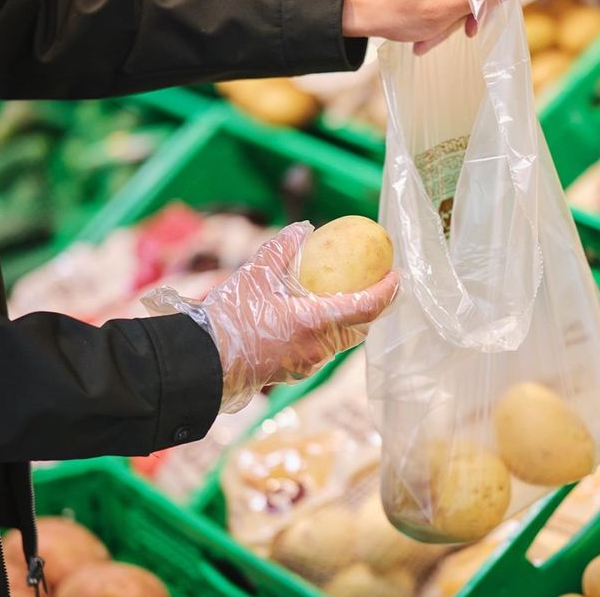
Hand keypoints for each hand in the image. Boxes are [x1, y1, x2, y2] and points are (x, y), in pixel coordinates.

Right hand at [142, 222, 398, 412]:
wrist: (202, 364)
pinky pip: (321, 350)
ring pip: (341, 342)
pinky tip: (312, 316)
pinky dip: (328, 331)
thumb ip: (282, 249)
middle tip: (374, 283)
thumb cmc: (228, 320)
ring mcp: (307, 364)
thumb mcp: (254, 275)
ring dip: (349, 321)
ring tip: (343, 296)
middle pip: (360, 329)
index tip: (397, 275)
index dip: (387, 291)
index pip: (367, 308)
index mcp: (316, 323)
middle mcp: (319, 348)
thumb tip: (304, 228)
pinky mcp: (294, 371)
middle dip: (372, 307)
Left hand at [341, 0, 513, 54]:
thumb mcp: (437, 14)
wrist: (357, 6)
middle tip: (437, 36)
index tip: (470, 30)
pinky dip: (442, 9)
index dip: (488, 9)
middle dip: (462, 17)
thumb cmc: (390, 12)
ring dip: (450, 18)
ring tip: (427, 35)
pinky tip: (427, 24)